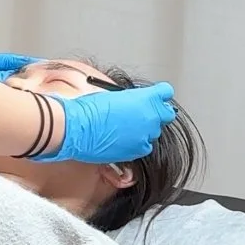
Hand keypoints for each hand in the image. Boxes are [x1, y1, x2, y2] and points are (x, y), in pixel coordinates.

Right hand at [49, 83, 175, 164]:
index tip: (155, 97)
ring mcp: (145, 136)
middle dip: (156, 113)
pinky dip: (137, 143)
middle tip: (142, 114)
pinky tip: (122, 139)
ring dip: (144, 130)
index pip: (166, 93)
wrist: (78, 128)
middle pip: (166, 114)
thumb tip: (136, 103)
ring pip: (154, 132)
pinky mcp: (137, 151)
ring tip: (125, 128)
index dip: (159, 95)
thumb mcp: (114, 95)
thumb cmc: (90, 108)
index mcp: (145, 98)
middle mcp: (150, 117)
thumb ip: (133, 99)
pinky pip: (144, 146)